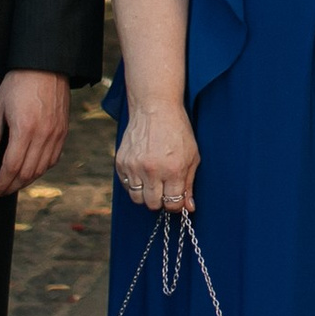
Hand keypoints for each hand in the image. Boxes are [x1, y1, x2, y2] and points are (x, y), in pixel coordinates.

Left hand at [0, 69, 71, 197]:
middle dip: (11, 186)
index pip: (12, 167)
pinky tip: (30, 170)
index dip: (1, 183)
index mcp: (24, 129)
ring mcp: (56, 134)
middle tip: (0, 191)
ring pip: (42, 169)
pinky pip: (53, 159)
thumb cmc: (17, 84)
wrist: (45, 66)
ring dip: (26, 181)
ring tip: (13, 183)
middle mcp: (43, 135)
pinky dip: (41, 170)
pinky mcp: (63, 132)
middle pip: (27, 173)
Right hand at [116, 98, 198, 212]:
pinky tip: (142, 171)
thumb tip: (189, 208)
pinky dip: (134, 183)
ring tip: (153, 180)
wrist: (155, 107)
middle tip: (164, 189)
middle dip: (160, 200)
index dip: (176, 204)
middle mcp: (152, 170)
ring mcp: (134, 166)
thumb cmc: (177, 131)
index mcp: (173, 169)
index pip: (172, 204)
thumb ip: (189, 184)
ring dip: (146, 194)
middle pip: (152, 204)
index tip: (176, 198)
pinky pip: (126, 185)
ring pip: (137, 198)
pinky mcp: (121, 162)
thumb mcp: (192, 156)